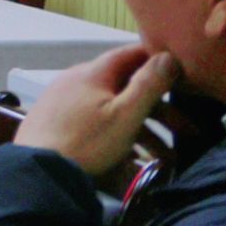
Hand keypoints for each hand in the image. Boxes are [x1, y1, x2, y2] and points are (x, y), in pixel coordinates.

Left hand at [22, 43, 176, 180]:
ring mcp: (64, 102)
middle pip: (126, 88)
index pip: (130, 54)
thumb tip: (168, 55)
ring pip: (113, 111)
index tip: (182, 71)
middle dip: (159, 110)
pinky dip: (119, 138)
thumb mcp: (125, 114)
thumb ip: (148, 85)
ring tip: (167, 159)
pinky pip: (96, 124)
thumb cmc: (86, 141)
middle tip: (187, 130)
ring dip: (144, 131)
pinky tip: (135, 162)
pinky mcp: (57, 123)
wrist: (39, 172)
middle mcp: (76, 81)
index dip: (157, 60)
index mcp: (92, 73)